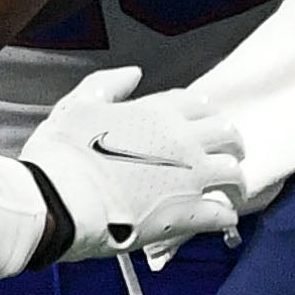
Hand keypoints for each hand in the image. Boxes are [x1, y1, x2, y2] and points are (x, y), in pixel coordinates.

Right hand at [21, 66, 246, 263]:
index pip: (198, 105)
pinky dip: (226, 217)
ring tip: (230, 191)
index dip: (205, 114)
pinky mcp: (187, 214)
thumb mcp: (77, 106)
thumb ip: (107, 85)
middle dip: (231, 144)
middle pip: (227, 134)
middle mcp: (182, 140)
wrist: (59, 200)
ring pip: (233, 173)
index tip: (206, 124)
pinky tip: (223, 220)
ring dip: (234, 181)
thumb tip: (133, 74)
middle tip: (228, 155)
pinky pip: (222, 214)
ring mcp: (189, 178)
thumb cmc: (62, 155)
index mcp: (157, 112)